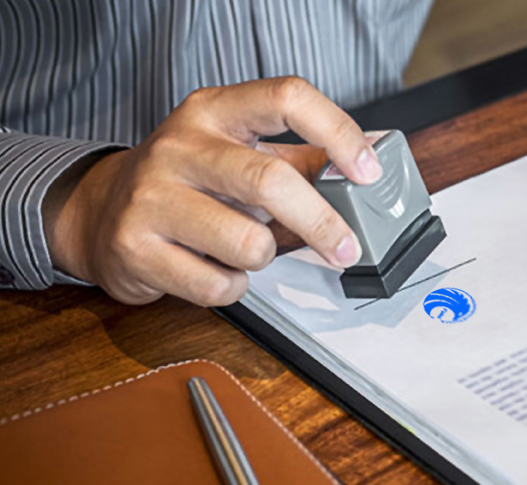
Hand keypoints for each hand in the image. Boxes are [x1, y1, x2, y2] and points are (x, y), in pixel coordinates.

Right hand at [43, 76, 381, 305]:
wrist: (100, 214)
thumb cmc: (189, 184)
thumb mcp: (241, 154)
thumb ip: (303, 161)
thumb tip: (368, 168)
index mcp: (214, 111)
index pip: (287, 98)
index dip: (337, 133)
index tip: (367, 172)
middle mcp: (179, 146)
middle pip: (270, 181)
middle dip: (322, 223)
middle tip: (346, 248)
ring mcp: (151, 196)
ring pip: (248, 243)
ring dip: (264, 258)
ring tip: (247, 249)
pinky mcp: (135, 248)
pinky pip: (218, 285)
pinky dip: (232, 287)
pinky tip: (217, 270)